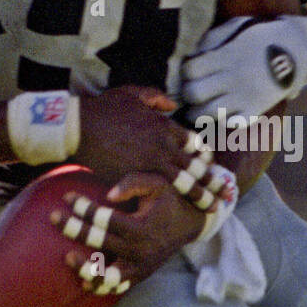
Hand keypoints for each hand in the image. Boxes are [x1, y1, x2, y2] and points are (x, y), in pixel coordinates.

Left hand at [52, 172, 204, 288]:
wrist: (192, 224)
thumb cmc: (170, 199)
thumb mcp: (158, 183)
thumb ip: (134, 183)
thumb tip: (109, 195)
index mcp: (141, 227)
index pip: (105, 218)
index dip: (83, 207)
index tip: (67, 196)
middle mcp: (139, 250)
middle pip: (98, 242)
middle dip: (73, 228)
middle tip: (53, 217)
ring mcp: (140, 266)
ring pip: (106, 275)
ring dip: (84, 268)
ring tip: (67, 257)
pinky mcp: (140, 275)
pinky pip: (117, 286)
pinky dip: (100, 286)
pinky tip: (83, 281)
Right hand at [75, 85, 219, 209]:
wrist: (79, 127)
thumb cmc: (104, 109)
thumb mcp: (133, 94)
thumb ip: (156, 98)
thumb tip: (173, 104)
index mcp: (164, 126)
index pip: (195, 143)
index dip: (205, 156)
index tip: (212, 165)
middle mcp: (163, 146)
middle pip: (196, 166)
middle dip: (213, 181)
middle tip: (226, 193)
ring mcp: (150, 163)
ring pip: (184, 182)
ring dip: (201, 195)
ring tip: (214, 207)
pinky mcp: (136, 178)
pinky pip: (159, 192)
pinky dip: (174, 202)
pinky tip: (182, 211)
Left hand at [182, 15, 306, 119]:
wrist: (298, 50)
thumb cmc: (262, 36)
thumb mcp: (237, 26)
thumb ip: (211, 38)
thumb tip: (190, 54)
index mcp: (226, 55)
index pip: (189, 70)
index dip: (184, 72)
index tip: (189, 72)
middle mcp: (233, 77)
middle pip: (193, 94)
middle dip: (187, 93)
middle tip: (191, 91)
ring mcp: (245, 96)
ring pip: (207, 113)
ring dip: (198, 111)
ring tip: (199, 106)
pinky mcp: (255, 110)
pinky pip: (229, 123)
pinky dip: (221, 121)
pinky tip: (220, 113)